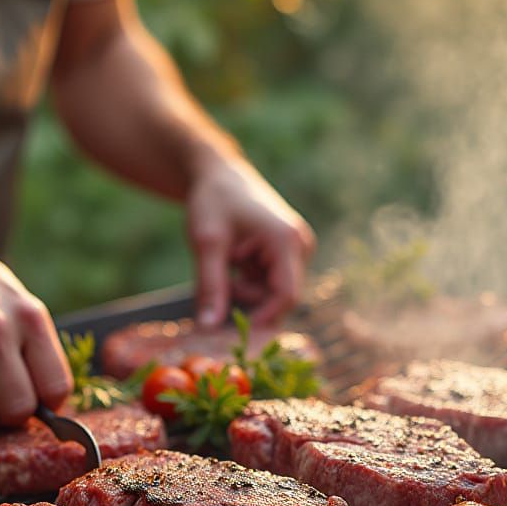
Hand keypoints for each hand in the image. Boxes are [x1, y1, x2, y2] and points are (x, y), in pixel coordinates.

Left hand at [185, 157, 315, 327]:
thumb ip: (210, 286)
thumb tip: (207, 328)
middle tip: (217, 289)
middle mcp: (300, 246)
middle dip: (248, 301)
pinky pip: (269, 285)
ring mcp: (296, 251)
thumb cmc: (213, 201)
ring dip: (245, 292)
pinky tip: (234, 263)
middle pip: (280, 298)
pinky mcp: (286, 256)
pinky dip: (248, 284)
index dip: (262, 318)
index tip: (232, 330)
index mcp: (287, 240)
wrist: (218, 175)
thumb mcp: (206, 244)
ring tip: (224, 265)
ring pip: (272, 295)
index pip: (286, 295)